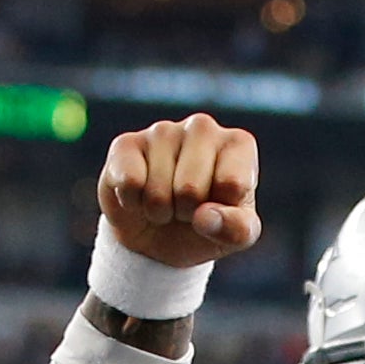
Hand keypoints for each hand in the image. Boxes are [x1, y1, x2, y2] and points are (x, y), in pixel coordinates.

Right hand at [99, 113, 260, 267]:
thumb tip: (205, 216)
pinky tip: (139, 194)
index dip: (222, 212)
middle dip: (187, 212)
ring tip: (166, 201)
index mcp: (239, 144)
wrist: (159, 233)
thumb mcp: (236, 235)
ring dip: (161, 210)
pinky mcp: (126, 143)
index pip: (232, 184)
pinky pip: (129, 183)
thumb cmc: (208, 224)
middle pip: (191, 188)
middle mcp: (202, 127)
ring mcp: (163, 130)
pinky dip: (133, 203)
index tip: (219, 206)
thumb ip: (236, 230)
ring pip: (159, 190)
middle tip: (187, 207)